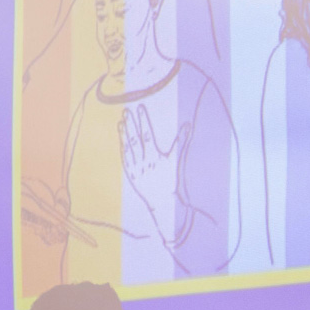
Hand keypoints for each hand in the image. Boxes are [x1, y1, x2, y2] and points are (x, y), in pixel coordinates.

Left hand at [119, 106, 187, 236]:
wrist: (162, 202)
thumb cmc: (171, 180)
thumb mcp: (176, 160)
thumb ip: (181, 141)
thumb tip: (188, 125)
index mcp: (154, 158)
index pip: (147, 135)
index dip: (143, 121)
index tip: (140, 108)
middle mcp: (143, 163)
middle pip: (135, 140)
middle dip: (131, 124)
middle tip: (126, 111)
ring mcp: (135, 169)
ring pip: (128, 148)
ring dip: (124, 134)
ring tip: (122, 121)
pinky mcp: (130, 174)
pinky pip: (125, 158)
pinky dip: (123, 147)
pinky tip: (121, 137)